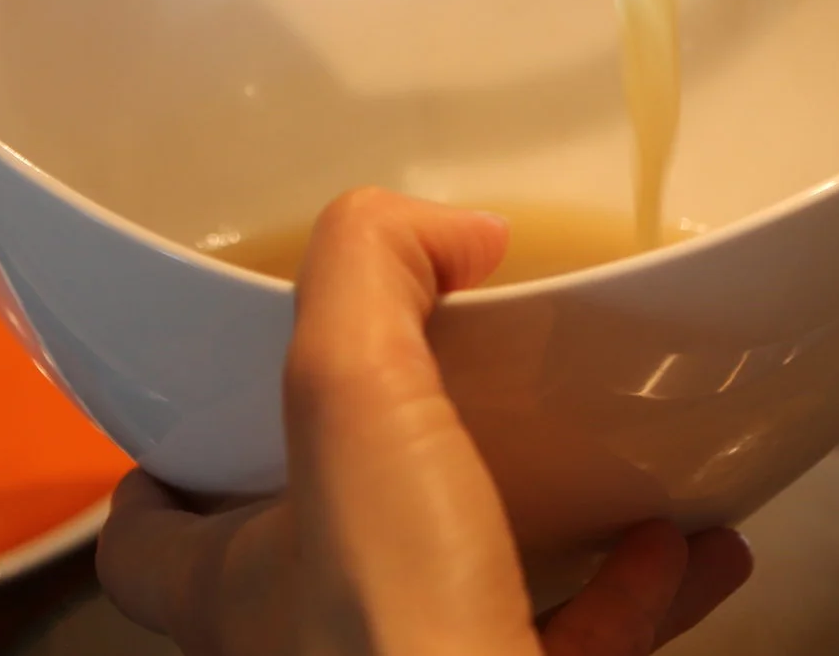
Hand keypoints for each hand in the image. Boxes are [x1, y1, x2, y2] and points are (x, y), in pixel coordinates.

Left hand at [94, 190, 751, 655]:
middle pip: (320, 549)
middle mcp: (317, 644)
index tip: (223, 391)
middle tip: (445, 397)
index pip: (150, 538)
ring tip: (600, 458)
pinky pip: (577, 644)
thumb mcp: (353, 401)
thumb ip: (369, 280)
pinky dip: (634, 590)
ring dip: (531, 519)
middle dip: (387, 472)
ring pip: (463, 593)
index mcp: (243, 586)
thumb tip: (434, 225)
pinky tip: (687, 544)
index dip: (174, 465)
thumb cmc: (402, 641)